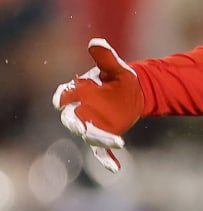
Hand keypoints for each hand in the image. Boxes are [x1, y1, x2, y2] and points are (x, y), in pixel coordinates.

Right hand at [52, 39, 143, 172]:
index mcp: (79, 92)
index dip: (62, 97)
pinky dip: (107, 160)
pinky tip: (116, 168)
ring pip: (89, 135)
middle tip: (85, 129)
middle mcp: (80, 110)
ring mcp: (91, 125)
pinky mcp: (103, 136)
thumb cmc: (119, 78)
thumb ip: (106, 57)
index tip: (61, 101)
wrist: (133, 93)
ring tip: (117, 142)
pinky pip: (101, 150)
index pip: (65, 95)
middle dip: (76, 125)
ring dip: (100, 139)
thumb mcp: (116, 67)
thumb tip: (97, 42)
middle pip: (72, 120)